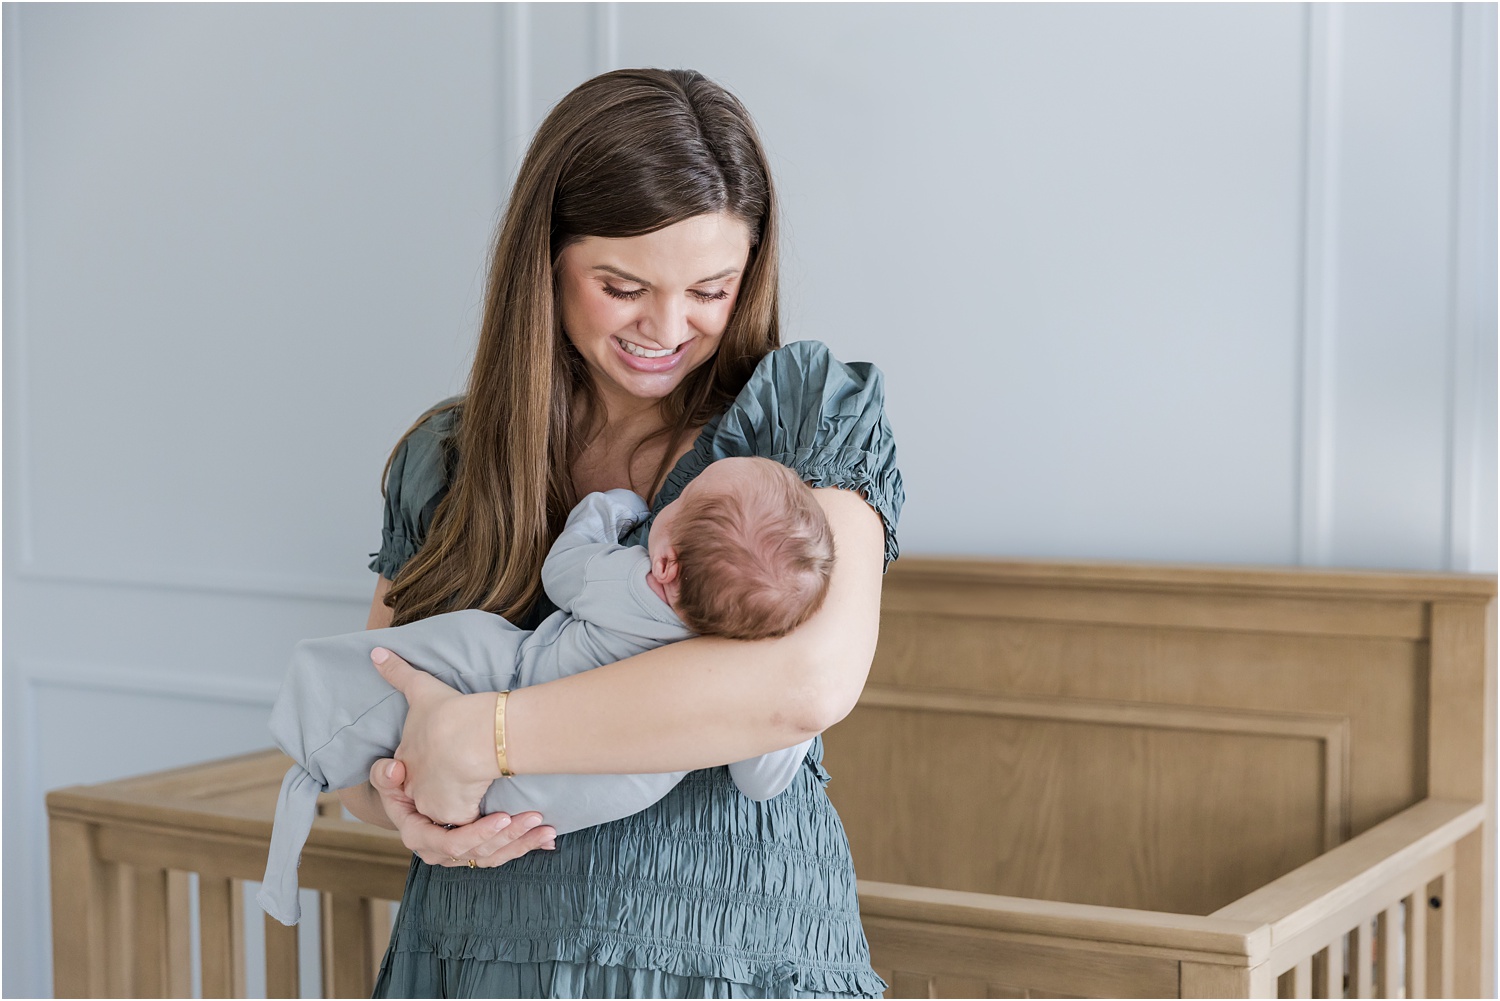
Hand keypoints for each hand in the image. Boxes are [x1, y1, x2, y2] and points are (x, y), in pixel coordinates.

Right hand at [369, 758, 554, 866]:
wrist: (411, 792)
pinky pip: (502, 854)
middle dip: (508, 837)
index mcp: (418, 836)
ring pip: (493, 856)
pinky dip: (525, 847)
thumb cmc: (401, 780)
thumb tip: (393, 769)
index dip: (477, 834)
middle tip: (535, 817)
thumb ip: (384, 773)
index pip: (449, 843)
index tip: (503, 816)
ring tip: (547, 828)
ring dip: (522, 843)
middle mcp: (439, 851)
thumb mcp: (387, 774)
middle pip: (477, 853)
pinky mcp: (477, 850)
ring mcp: (460, 853)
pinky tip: (547, 840)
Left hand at [371, 647, 501, 824]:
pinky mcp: (455, 817)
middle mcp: (415, 786)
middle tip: (462, 784)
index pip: (406, 772)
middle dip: (439, 795)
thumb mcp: (420, 688)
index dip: (424, 768)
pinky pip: (468, 826)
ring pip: (444, 815)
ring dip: (462, 808)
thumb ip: (397, 672)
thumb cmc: (448, 712)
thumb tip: (374, 651)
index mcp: (406, 760)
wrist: (470, 736)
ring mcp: (433, 805)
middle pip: (423, 797)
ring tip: (485, 799)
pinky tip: (498, 811)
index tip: (443, 762)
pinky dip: (483, 821)